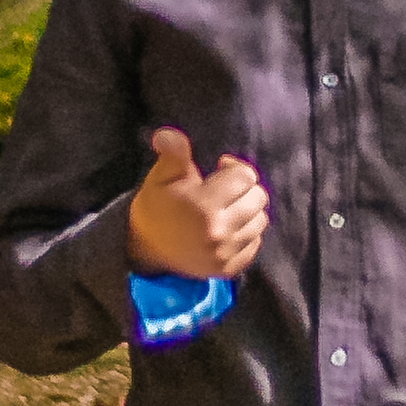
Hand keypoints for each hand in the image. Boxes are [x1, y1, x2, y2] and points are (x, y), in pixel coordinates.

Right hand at [127, 127, 266, 278]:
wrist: (144, 249)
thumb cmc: (156, 206)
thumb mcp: (161, 176)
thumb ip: (173, 153)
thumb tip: (167, 135)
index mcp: (204, 206)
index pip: (245, 177)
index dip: (233, 168)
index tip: (218, 169)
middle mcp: (219, 232)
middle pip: (258, 198)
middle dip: (244, 188)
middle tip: (224, 190)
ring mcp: (225, 254)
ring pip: (261, 221)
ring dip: (248, 210)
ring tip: (227, 208)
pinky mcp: (228, 269)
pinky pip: (255, 244)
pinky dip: (247, 234)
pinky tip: (228, 229)